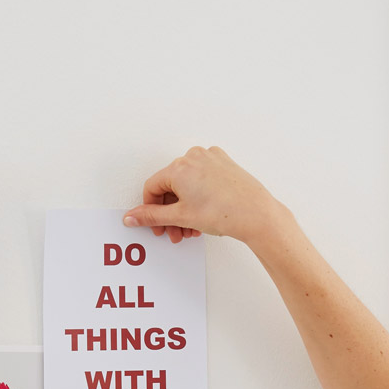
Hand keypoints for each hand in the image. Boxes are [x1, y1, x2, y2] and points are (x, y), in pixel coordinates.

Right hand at [122, 146, 280, 245]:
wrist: (257, 214)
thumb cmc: (225, 212)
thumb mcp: (181, 217)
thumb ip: (151, 216)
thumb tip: (132, 217)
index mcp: (179, 166)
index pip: (152, 187)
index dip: (150, 210)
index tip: (156, 225)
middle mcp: (194, 157)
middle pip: (170, 186)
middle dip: (170, 213)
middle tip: (174, 232)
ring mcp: (211, 158)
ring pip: (187, 184)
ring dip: (184, 208)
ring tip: (191, 228)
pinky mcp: (224, 163)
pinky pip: (202, 179)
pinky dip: (198, 196)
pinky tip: (203, 214)